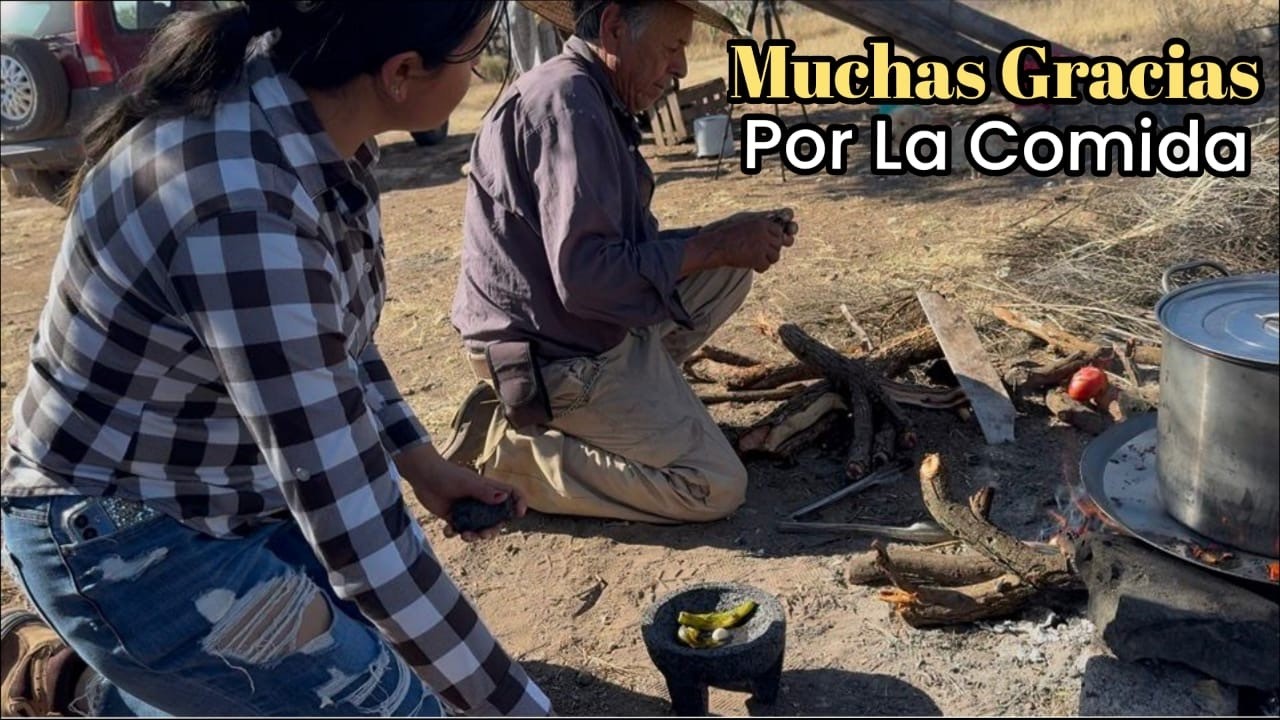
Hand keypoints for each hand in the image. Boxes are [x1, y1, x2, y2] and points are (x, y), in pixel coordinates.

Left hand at [398, 445, 527, 541]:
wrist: (422, 476)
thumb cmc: (446, 474)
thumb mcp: (466, 483)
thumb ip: (484, 492)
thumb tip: (505, 499)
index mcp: (489, 489)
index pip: (511, 494)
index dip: (519, 503)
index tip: (519, 515)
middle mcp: (481, 501)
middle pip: (496, 520)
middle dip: (492, 531)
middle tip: (483, 535)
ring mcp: (468, 510)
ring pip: (478, 528)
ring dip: (474, 536)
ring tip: (464, 536)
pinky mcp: (454, 517)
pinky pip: (459, 530)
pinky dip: (454, 533)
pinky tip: (447, 530)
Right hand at [712, 207, 798, 272]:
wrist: (716, 246)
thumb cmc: (728, 236)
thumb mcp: (745, 225)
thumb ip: (760, 229)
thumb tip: (779, 236)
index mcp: (761, 223)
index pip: (778, 231)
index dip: (774, 239)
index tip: (766, 244)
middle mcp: (764, 233)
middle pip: (778, 244)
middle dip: (771, 250)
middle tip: (760, 254)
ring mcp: (762, 246)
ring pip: (775, 256)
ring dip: (767, 260)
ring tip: (756, 260)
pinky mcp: (758, 258)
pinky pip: (766, 265)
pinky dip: (760, 268)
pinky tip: (753, 266)